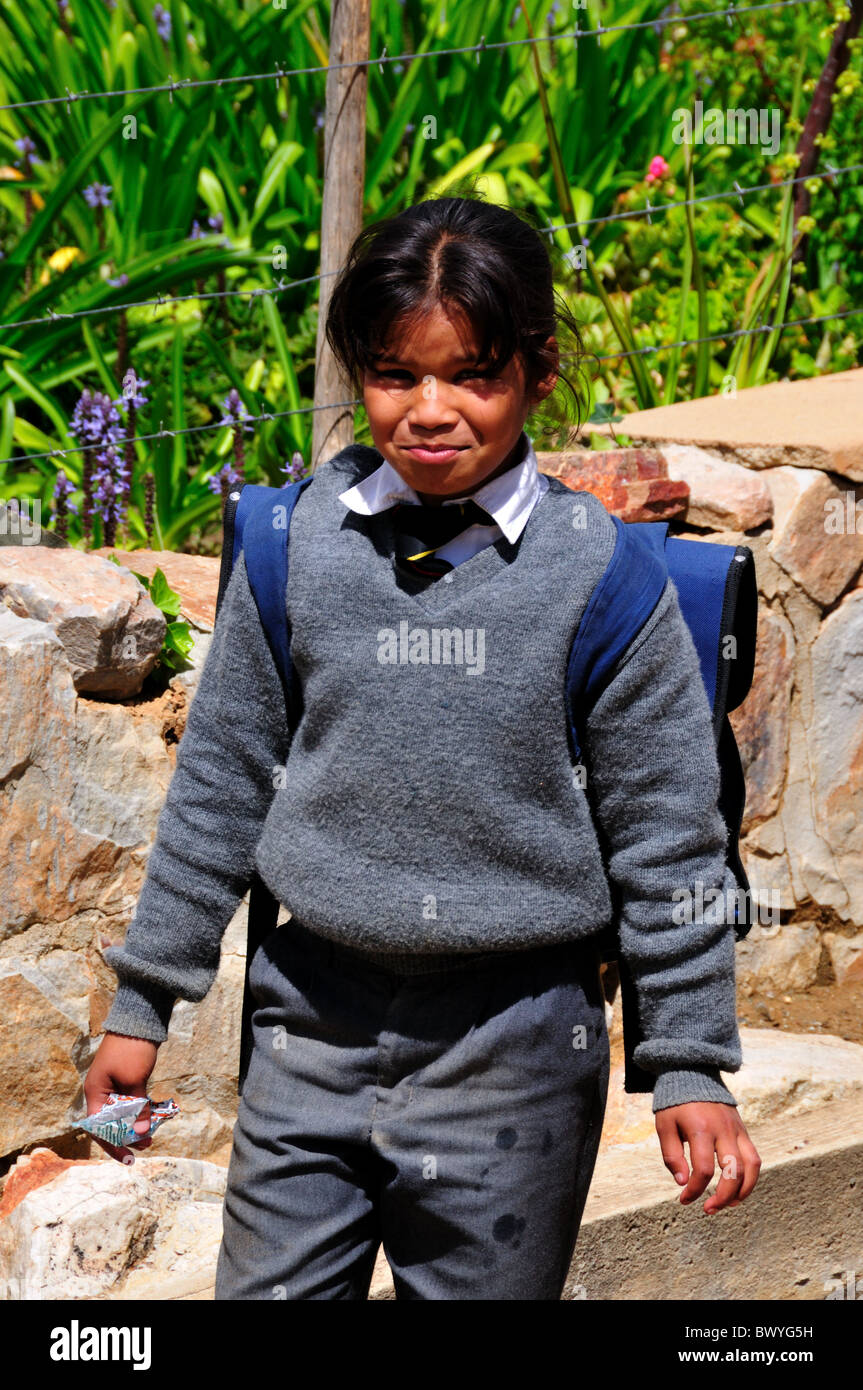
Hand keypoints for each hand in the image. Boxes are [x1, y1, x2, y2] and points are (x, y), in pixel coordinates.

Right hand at [83, 1032, 159, 1164]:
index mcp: (95, 1092)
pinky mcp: (125, 1080)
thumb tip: (142, 1134)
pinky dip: (139, 1112)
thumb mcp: (135, 1080)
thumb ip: (138, 1108)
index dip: (112, 1144)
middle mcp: (100, 1091)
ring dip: (135, 1125)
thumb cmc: (132, 1049)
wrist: (140, 1020)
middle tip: (146, 1146)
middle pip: (109, 1124)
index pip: (98, 1128)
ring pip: (121, 1114)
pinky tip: (152, 1119)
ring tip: (151, 1136)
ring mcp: (112, 1085)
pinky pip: (129, 1103)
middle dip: (126, 1137)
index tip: (128, 1157)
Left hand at [655, 1101, 760, 1213]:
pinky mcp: (743, 1130)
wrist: (692, 1075)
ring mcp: (737, 1130)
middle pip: (733, 1172)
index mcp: (700, 1129)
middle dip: (722, 1197)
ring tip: (728, 1204)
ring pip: (751, 1167)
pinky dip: (750, 1177)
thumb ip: (672, 1156)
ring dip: (743, 1191)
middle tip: (708, 1209)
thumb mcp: (664, 1127)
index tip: (684, 1199)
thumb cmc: (675, 1104)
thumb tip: (682, 1183)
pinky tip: (738, 1189)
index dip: (694, 1190)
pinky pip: (754, 1157)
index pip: (703, 1170)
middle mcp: (723, 1130)